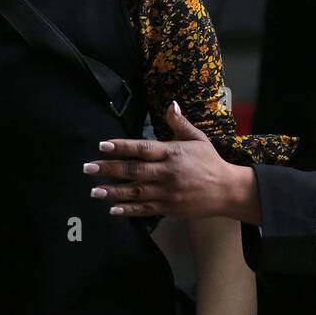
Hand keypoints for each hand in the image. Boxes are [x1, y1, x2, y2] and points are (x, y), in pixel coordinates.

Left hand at [86, 101, 260, 222]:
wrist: (227, 190)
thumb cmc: (210, 162)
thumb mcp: (197, 139)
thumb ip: (180, 123)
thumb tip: (171, 104)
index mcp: (172, 153)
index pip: (143, 148)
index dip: (122, 146)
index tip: (102, 145)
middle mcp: (167, 172)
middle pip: (134, 170)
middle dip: (109, 169)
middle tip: (88, 168)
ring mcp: (167, 192)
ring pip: (136, 191)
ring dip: (113, 191)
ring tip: (94, 191)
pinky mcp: (169, 208)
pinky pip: (145, 209)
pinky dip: (128, 210)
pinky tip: (112, 209)